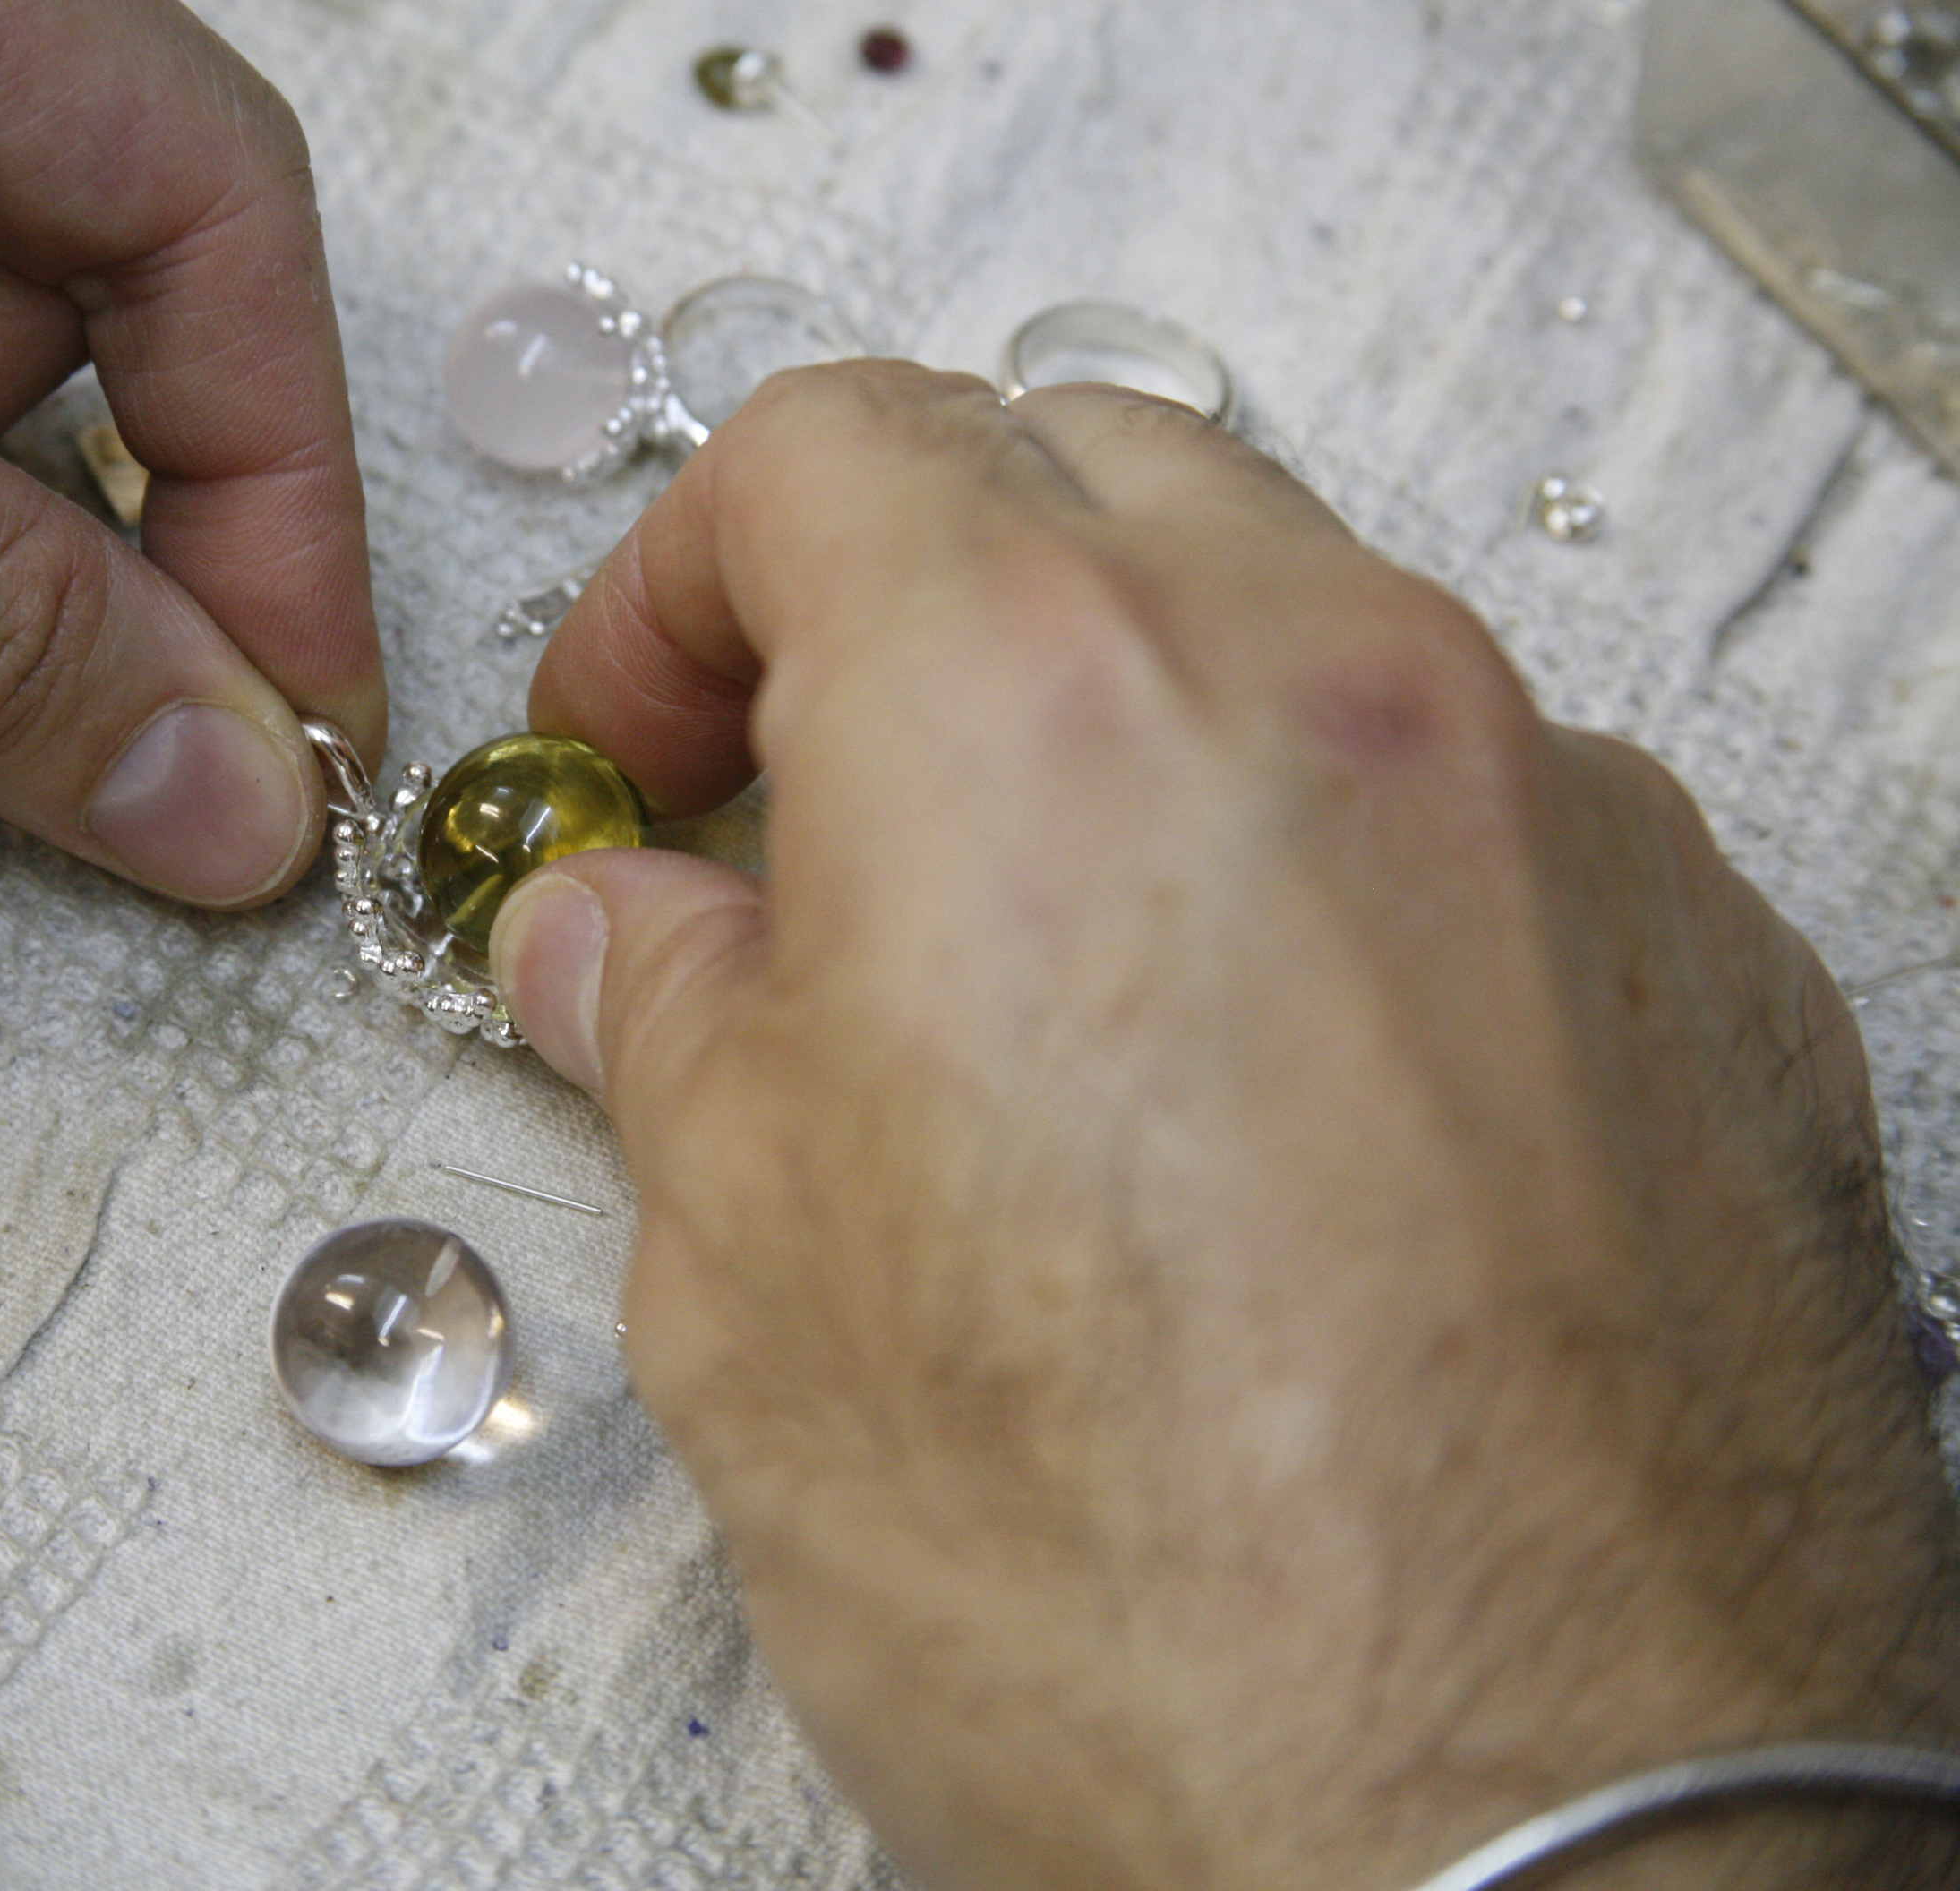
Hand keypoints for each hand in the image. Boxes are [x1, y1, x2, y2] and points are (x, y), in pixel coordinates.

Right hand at [492, 363, 1959, 1888]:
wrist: (1541, 1848)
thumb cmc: (1149, 1596)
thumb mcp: (748, 1282)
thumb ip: (667, 1023)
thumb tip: (626, 934)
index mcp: (1037, 704)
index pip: (821, 450)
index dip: (676, 581)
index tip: (639, 737)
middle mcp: (1330, 686)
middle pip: (1072, 469)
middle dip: (905, 604)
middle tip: (813, 816)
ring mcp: (1555, 810)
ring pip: (1291, 625)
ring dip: (1130, 734)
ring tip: (1044, 985)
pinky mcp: (1707, 962)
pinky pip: (1476, 805)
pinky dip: (1330, 866)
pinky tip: (1271, 1100)